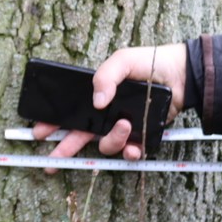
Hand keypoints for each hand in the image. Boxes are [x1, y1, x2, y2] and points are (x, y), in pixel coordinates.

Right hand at [31, 43, 187, 162]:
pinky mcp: (141, 137)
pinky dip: (130, 153)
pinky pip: (130, 153)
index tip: (40, 132)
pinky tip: (134, 148)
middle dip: (65, 150)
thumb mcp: (122, 61)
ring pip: (106, 145)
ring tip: (124, 125)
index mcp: (98, 97)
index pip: (70, 113)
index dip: (53, 124)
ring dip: (112, 140)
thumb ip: (105, 76)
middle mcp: (107, 115)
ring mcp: (123, 127)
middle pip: (80, 137)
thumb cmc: (149, 63)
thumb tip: (97, 102)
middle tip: (53, 161)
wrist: (181, 73)